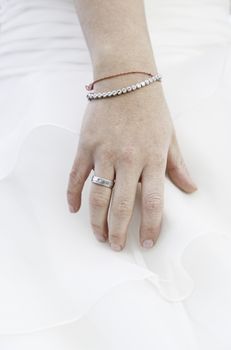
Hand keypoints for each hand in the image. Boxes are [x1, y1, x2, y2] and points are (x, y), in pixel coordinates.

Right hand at [67, 75, 196, 250]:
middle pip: (122, 205)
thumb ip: (178, 165)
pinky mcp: (86, 145)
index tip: (148, 243)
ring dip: (96, 220)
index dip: (151, 227)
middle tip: (116, 247)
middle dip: (118, 231)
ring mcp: (104, 152)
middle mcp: (128, 159)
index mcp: (152, 158)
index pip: (154, 202)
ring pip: (97, 196)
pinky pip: (76, 175)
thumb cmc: (151, 108)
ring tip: (99, 236)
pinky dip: (72, 194)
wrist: (125, 79)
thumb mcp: (170, 136)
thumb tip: (191, 188)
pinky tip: (74, 209)